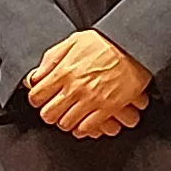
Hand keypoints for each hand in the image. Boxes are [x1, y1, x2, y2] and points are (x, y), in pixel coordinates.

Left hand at [23, 31, 149, 139]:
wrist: (133, 47)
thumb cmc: (106, 42)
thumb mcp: (73, 41)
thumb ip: (52, 58)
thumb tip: (37, 74)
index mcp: (63, 71)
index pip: (36, 96)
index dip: (37, 99)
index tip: (41, 99)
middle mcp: (74, 88)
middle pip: (48, 114)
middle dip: (49, 113)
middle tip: (54, 109)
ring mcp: (91, 100)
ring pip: (66, 124)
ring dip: (65, 121)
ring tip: (69, 115)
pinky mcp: (107, 108)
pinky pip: (87, 128)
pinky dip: (83, 128)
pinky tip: (83, 121)